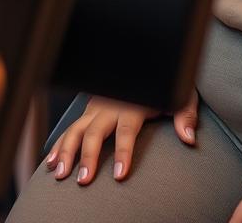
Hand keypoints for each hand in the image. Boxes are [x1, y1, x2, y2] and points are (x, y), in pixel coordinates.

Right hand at [44, 91, 198, 184]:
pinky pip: (70, 126)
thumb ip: (185, 116)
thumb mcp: (180, 95)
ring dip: (66, 151)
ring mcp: (97, 106)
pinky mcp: (89, 108)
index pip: (126, 131)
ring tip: (60, 174)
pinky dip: (59, 143)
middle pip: (95, 132)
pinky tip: (51, 161)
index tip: (119, 174)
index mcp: (134, 104)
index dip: (123, 152)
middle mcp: (111, 105)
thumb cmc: (166, 84)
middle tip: (83, 180)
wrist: (148, 61)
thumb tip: (189, 137)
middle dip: (87, 156)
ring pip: (76, 128)